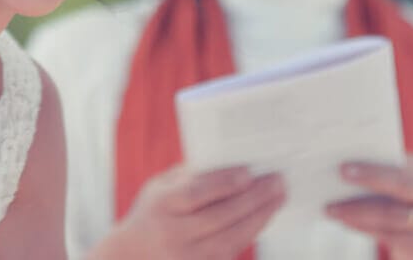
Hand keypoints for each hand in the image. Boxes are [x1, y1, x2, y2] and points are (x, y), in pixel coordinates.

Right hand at [90, 165, 284, 259]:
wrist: (133, 254)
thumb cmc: (152, 212)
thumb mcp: (159, 187)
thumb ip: (189, 175)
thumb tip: (231, 161)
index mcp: (161, 204)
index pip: (196, 193)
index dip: (224, 183)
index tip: (249, 172)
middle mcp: (173, 233)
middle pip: (221, 217)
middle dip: (254, 198)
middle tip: (278, 181)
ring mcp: (187, 256)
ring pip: (232, 238)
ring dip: (260, 216)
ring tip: (279, 197)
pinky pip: (232, 251)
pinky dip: (251, 232)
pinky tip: (264, 216)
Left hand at [325, 154, 412, 259]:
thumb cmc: (410, 200)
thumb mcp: (407, 181)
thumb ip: (387, 171)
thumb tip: (343, 163)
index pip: (403, 168)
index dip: (373, 169)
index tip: (343, 168)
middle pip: (402, 188)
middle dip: (367, 184)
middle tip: (336, 183)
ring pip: (394, 217)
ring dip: (358, 213)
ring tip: (332, 209)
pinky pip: (395, 238)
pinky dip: (367, 229)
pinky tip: (347, 223)